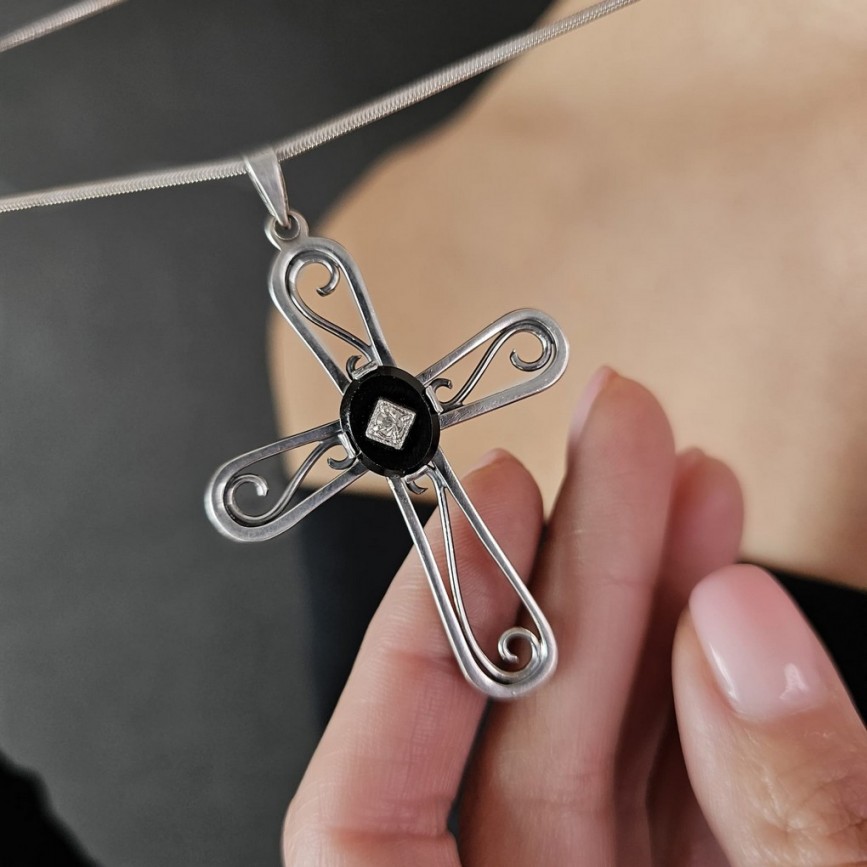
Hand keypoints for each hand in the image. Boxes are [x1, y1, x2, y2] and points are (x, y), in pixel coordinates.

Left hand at [281, 372, 866, 865]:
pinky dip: (717, 662)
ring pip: (608, 730)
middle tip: (608, 435)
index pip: (363, 815)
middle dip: (573, 564)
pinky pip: (689, 765)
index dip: (411, 651)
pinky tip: (723, 562)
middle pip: (516, 731)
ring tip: (678, 469)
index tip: (479, 510)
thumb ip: (783, 822)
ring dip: (653, 584)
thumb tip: (741, 632)